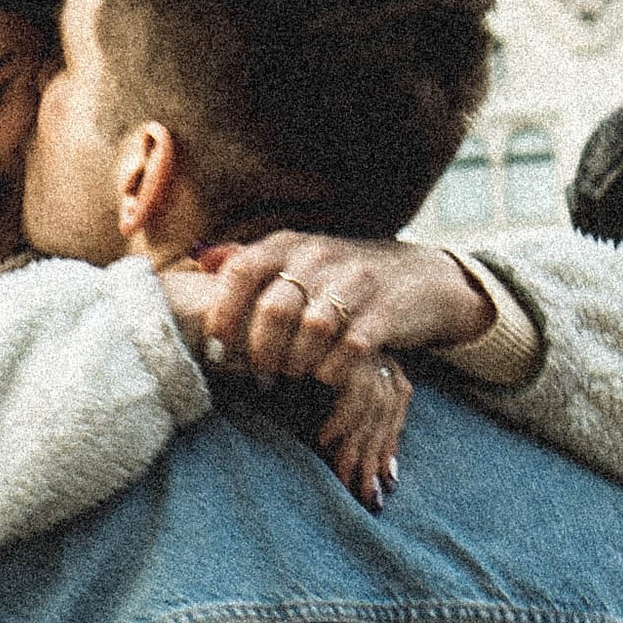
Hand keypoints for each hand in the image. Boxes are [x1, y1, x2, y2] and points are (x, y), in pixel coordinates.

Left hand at [176, 235, 489, 381]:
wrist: (421, 278)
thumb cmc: (343, 278)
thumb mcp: (299, 259)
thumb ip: (251, 260)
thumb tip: (201, 259)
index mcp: (290, 245)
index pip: (242, 271)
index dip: (222, 311)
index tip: (216, 347)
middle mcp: (320, 257)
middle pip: (274, 309)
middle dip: (260, 350)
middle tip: (260, 373)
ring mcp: (356, 284)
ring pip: (311, 329)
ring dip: (295, 362)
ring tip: (291, 375)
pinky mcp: (386, 313)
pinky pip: (349, 348)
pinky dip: (331, 369)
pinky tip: (325, 376)